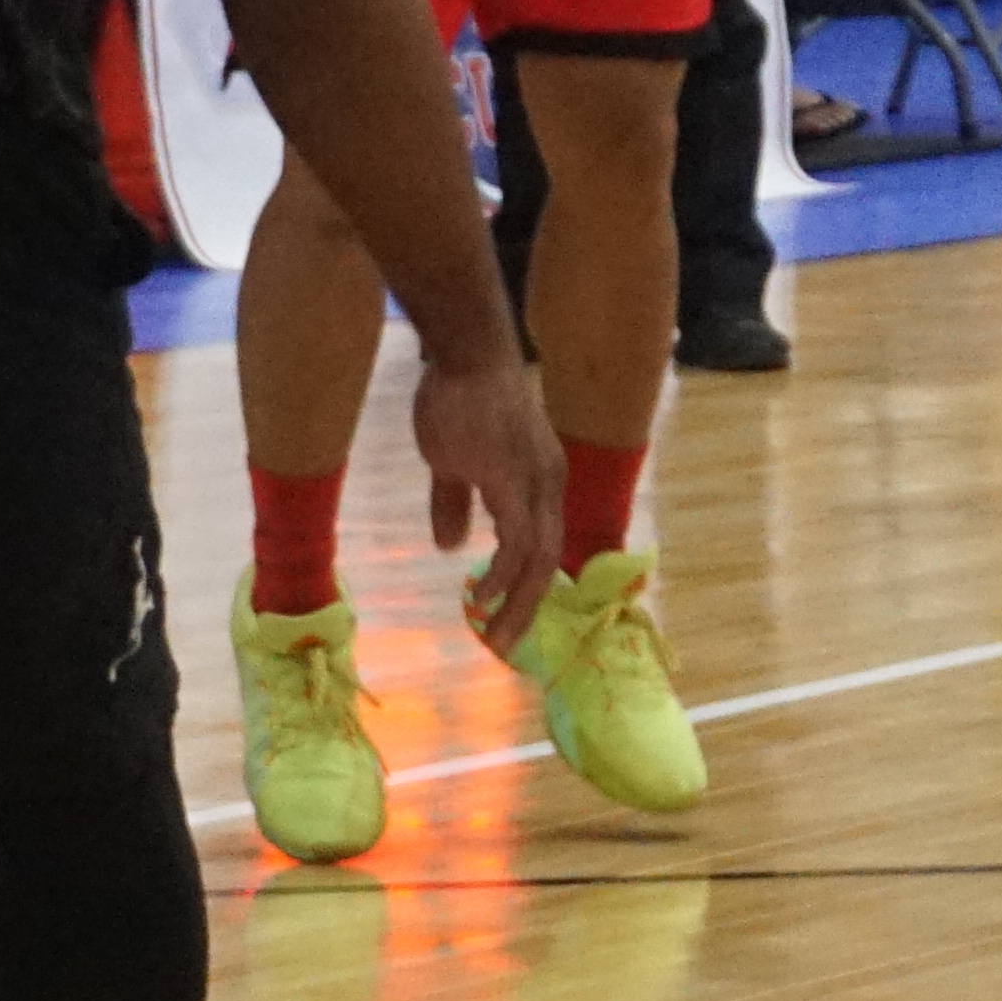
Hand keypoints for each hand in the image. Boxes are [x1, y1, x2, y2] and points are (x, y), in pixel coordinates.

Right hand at [416, 344, 566, 650]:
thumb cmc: (459, 399)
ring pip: (540, 558)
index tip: (505, 620)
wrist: (465, 355)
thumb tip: (451, 544)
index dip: (527, 586)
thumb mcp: (454, 461)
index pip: (544, 546)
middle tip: (504, 645)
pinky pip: (518, 542)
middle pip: (550, 560)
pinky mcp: (514, 480)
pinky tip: (482, 597)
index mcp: (540, 480)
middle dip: (528, 607)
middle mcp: (549, 484)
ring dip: (518, 602)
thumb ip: (455, 502)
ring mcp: (536, 482)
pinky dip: (504, 575)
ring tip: (495, 636)